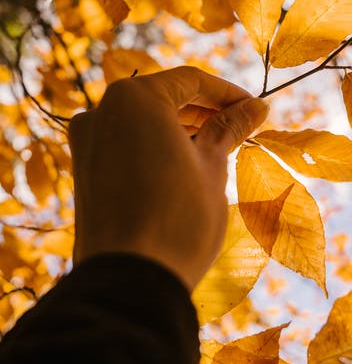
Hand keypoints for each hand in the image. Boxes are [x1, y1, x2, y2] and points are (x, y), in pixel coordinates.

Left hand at [69, 66, 268, 290]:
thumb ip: (229, 128)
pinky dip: (157, 146)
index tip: (256, 110)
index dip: (229, 93)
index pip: (191, 80)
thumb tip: (256, 107)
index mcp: (133, 98)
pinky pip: (127, 144)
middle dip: (206, 110)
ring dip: (182, 128)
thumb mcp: (212, 166)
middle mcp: (101, 111)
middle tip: (243, 127)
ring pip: (144, 121)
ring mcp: (87, 142)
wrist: (129, 283)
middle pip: (164, 97)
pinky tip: (186, 164)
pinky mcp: (84, 171)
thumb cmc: (178, 217)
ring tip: (220, 146)